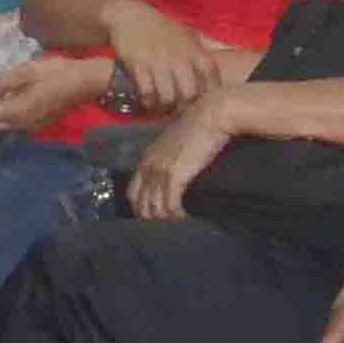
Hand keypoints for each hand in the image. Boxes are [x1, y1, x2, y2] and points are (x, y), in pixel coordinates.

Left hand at [0, 53, 117, 133]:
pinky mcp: (36, 127)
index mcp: (15, 112)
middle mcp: (19, 127)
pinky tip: (14, 97)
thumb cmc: (56, 73)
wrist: (86, 82)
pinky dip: (5, 114)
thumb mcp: (25, 71)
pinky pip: (11, 125)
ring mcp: (28, 129)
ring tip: (0, 91)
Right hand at [94, 0, 220, 112]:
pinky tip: (149, 101)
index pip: (211, 73)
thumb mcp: (189, 31)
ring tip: (165, 109)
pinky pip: (147, 92)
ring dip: (166, 107)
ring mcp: (158, 61)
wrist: (130, 15)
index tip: (207, 101)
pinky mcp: (138, 65)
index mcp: (193, 48)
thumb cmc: (163, 27)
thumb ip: (211, 43)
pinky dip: (148, 102)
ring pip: (168, 97)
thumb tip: (234, 48)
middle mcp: (178, 56)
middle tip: (182, 111)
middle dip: (187, 106)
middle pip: (190, 93)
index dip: (212, 91)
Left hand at [122, 95, 239, 218]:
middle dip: (151, 218)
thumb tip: (175, 167)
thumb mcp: (175, 140)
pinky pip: (170, 205)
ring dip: (165, 220)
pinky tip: (184, 218)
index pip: (132, 191)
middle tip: (165, 227)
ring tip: (176, 225)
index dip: (140, 207)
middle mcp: (149, 166)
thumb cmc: (199, 124)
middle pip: (141, 203)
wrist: (211, 115)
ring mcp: (160, 172)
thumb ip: (169, 154)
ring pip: (155, 208)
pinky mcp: (175, 176)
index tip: (151, 216)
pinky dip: (177, 215)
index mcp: (147, 158)